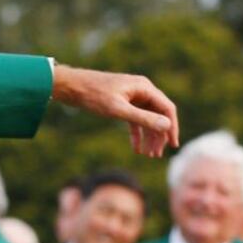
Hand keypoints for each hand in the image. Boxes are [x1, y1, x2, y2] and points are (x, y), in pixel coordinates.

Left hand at [52, 65, 179, 157]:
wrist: (69, 86)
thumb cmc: (93, 95)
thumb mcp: (118, 109)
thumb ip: (142, 118)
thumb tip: (167, 125)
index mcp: (144, 88)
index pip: (167, 109)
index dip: (171, 127)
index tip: (172, 145)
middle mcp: (140, 90)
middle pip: (157, 115)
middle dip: (158, 136)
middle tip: (156, 155)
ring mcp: (131, 96)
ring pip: (146, 119)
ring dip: (148, 137)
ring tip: (148, 155)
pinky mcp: (120, 102)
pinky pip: (133, 120)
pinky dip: (135, 133)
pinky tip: (136, 149)